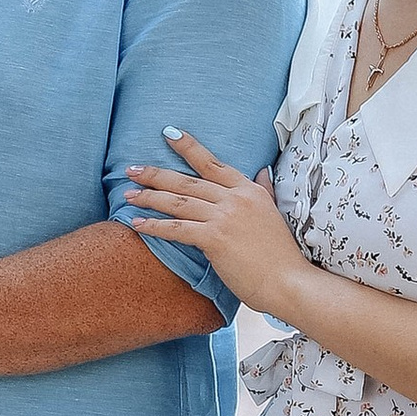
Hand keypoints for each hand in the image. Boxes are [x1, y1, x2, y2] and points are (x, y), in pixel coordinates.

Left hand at [122, 128, 310, 318]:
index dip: (189, 147)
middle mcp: (235, 199)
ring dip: (149, 197)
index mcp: (249, 190)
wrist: (289, 281)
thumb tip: (262, 170)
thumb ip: (264, 190)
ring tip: (127, 196)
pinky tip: (136, 224)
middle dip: (155, 174)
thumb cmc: (280, 256)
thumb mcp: (273, 214)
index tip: (168, 134)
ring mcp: (225, 217)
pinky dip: (154, 226)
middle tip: (131, 170)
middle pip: (187, 181)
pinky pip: (177, 229)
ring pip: (178, 202)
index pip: (213, 163)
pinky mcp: (215, 239)